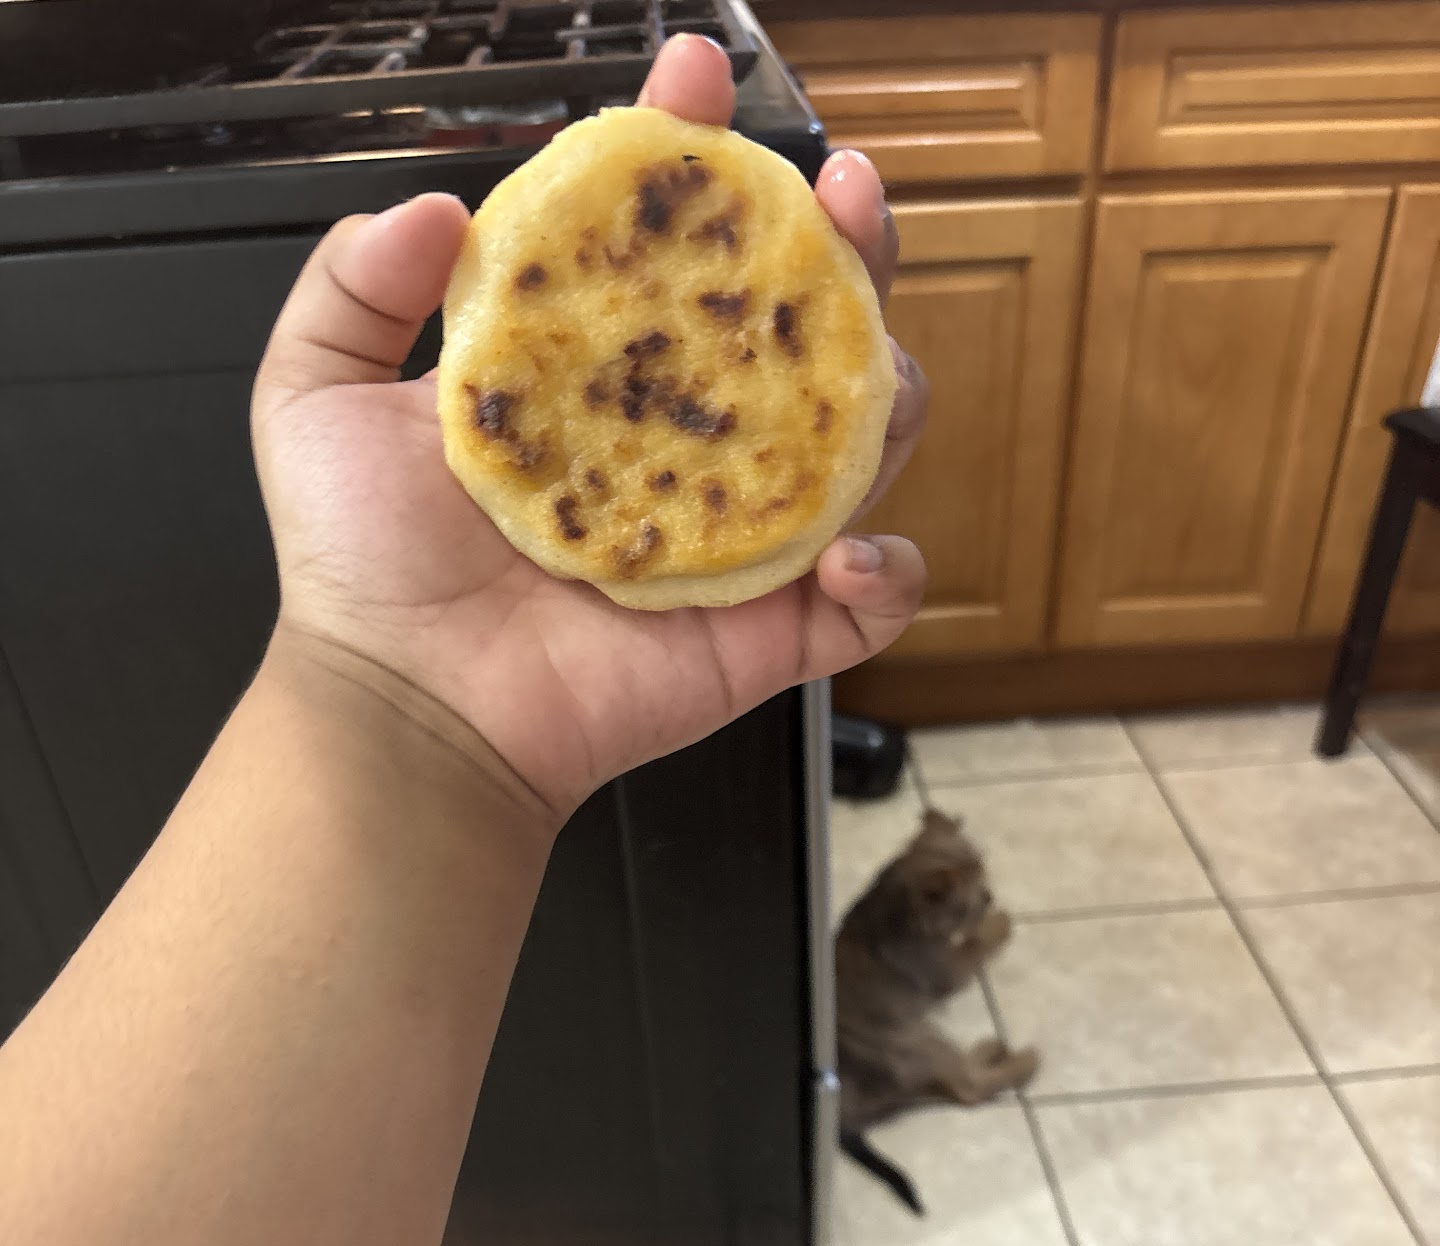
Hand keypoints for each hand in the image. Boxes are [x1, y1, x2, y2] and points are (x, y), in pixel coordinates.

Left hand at [252, 35, 927, 822]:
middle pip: (802, 321)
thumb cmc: (364, 570)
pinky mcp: (768, 630)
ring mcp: (734, 534)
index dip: (691, 152)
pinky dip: (887, 570)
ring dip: (892, 377)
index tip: (689, 81)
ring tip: (867, 355)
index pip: (667, 243)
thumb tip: (435, 204)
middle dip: (844, 242)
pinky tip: (846, 548)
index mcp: (594, 371)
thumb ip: (355, 283)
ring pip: (866, 436)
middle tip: (836, 191)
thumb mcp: (315, 394)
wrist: (406, 703)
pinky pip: (872, 596)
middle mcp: (680, 439)